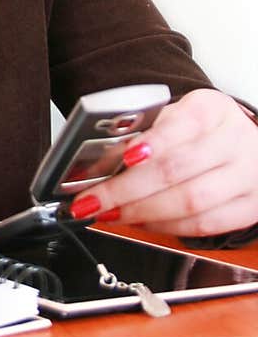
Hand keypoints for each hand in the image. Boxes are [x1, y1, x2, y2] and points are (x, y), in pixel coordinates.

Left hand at [67, 89, 257, 238]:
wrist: (246, 146)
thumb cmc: (203, 131)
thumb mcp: (175, 117)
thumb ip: (143, 134)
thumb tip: (101, 160)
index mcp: (211, 110)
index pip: (178, 126)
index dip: (151, 144)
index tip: (123, 158)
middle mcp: (233, 141)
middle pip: (176, 170)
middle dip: (126, 190)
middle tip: (93, 199)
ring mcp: (245, 177)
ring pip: (189, 203)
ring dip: (141, 212)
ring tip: (110, 213)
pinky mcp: (248, 208)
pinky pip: (203, 225)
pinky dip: (164, 227)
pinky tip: (140, 221)